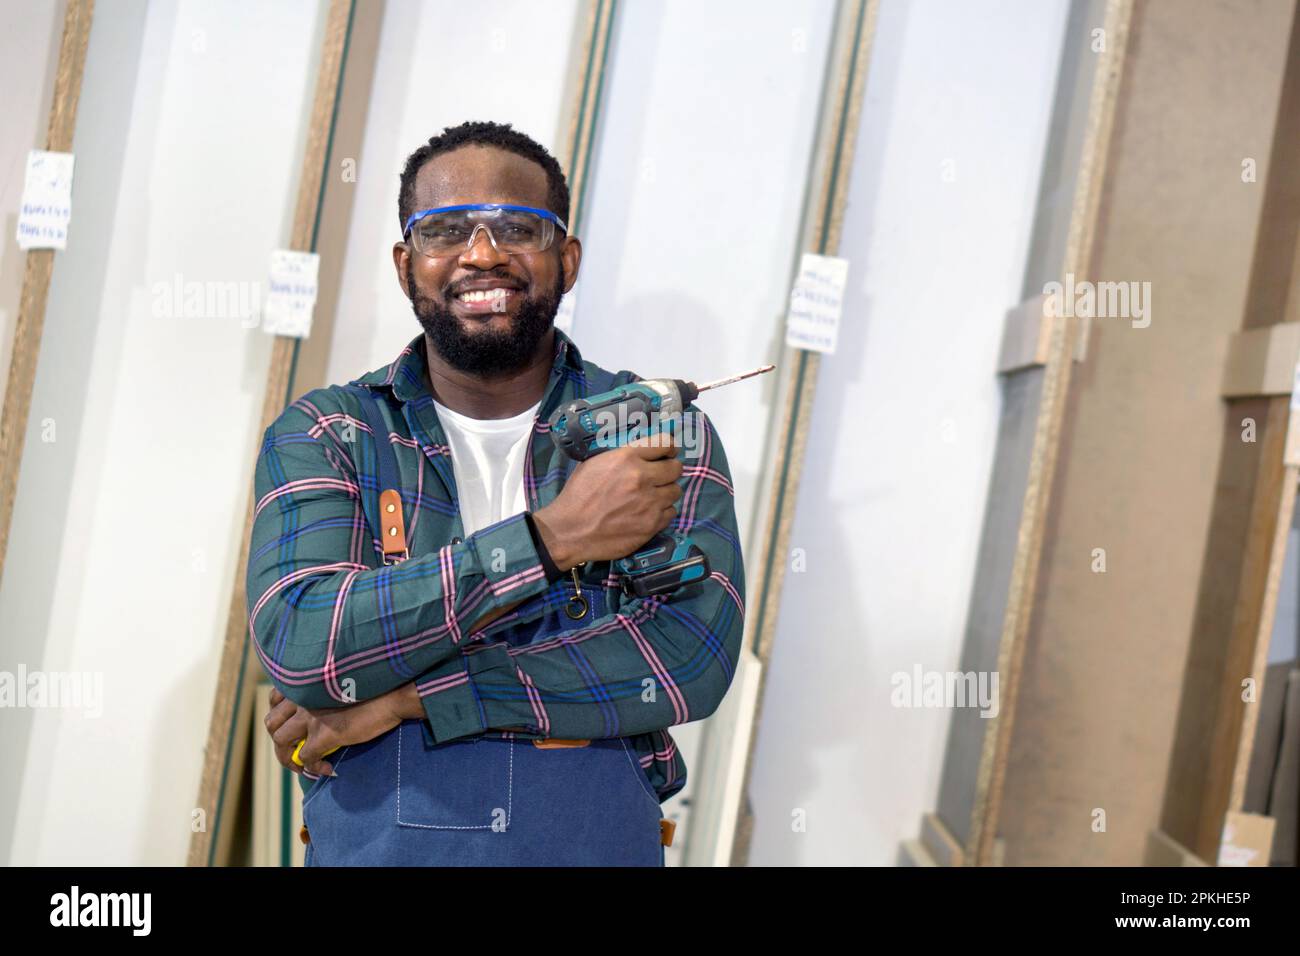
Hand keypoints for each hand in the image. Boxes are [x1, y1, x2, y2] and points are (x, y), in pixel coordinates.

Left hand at [265, 685, 409, 776]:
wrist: (392, 696)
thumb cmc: (374, 689)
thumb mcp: (339, 685)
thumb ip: (321, 696)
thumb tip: (316, 717)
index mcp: (305, 683)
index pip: (274, 700)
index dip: (279, 718)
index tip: (291, 730)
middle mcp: (302, 698)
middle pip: (272, 724)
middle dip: (280, 743)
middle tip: (295, 753)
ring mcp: (310, 717)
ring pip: (281, 743)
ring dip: (288, 759)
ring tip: (304, 767)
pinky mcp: (323, 734)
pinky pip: (306, 758)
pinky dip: (314, 768)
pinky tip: (328, 769)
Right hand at [531, 434, 682, 568]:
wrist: (571, 531)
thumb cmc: (578, 495)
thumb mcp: (594, 463)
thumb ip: (622, 456)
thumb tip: (642, 453)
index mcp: (627, 458)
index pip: (664, 443)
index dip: (669, 448)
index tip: (669, 453)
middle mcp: (642, 478)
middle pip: (676, 468)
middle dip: (670, 470)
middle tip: (661, 476)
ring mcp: (649, 503)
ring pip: (675, 491)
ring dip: (666, 492)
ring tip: (653, 497)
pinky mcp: (652, 524)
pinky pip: (671, 512)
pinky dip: (662, 512)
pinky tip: (649, 513)